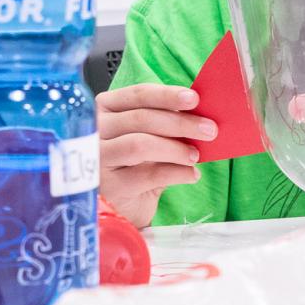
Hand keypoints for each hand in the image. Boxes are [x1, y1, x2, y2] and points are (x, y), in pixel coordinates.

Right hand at [97, 83, 209, 227]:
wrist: (116, 210)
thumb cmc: (131, 168)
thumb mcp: (144, 140)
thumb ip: (163, 126)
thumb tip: (199, 116)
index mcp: (104, 110)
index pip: (137, 95)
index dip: (167, 95)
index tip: (194, 99)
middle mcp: (95, 131)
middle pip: (141, 118)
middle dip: (180, 123)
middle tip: (209, 130)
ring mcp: (98, 159)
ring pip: (141, 144)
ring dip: (176, 148)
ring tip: (195, 156)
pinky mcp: (109, 186)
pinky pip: (148, 174)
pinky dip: (176, 173)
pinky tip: (191, 174)